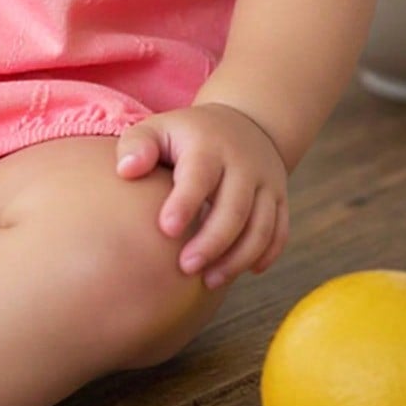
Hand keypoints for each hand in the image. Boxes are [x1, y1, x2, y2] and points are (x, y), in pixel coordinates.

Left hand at [114, 104, 289, 289]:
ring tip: (210, 281)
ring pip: (261, 226)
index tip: (166, 229)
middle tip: (185, 268)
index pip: (199, 176)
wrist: (243, 124)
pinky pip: (279, 232)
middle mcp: (243, 164)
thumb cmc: (186, 136)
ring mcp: (266, 182)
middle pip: (235, 209)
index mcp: (208, 146)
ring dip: (238, 258)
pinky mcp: (280, 199)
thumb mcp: (157, 129)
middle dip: (212, 243)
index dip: (185, 203)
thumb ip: (137, 146)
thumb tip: (126, 170)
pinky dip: (266, 255)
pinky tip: (244, 272)